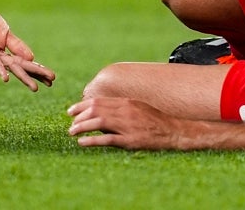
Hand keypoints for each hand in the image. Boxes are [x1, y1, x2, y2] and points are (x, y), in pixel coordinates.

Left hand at [0, 1, 54, 90]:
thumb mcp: (5, 33)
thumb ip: (17, 46)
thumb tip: (32, 58)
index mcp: (2, 56)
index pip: (22, 65)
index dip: (37, 71)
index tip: (52, 78)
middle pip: (19, 68)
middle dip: (35, 75)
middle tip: (51, 82)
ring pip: (10, 65)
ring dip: (23, 77)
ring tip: (35, 87)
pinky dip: (0, 69)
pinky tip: (6, 79)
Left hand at [67, 96, 183, 149]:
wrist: (175, 131)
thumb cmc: (156, 120)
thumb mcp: (138, 107)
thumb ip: (121, 107)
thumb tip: (103, 110)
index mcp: (126, 102)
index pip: (98, 101)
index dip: (81, 105)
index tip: (71, 111)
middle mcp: (125, 111)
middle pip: (95, 109)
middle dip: (79, 115)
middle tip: (70, 123)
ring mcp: (127, 125)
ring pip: (98, 122)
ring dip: (81, 126)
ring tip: (71, 132)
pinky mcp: (130, 140)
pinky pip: (108, 139)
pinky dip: (93, 140)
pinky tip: (82, 142)